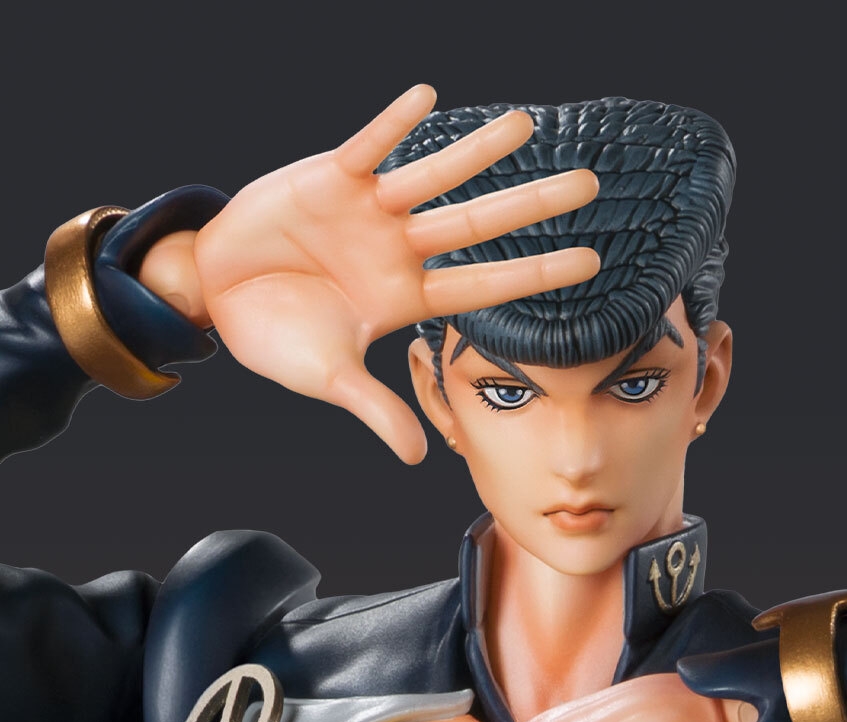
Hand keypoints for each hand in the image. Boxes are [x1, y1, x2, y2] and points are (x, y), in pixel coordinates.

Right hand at [139, 85, 598, 460]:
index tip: (590, 264)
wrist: (215, 292)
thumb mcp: (329, 377)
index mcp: (404, 297)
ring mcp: (368, 211)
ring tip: (527, 126)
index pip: (484, 285)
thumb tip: (418, 456)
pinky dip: (393, 124)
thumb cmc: (273, 335)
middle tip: (590, 186)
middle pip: (477, 224)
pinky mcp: (328, 178)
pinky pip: (368, 146)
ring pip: (434, 177)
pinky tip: (427, 98)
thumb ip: (377, 409)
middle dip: (532, 205)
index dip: (535, 274)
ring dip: (478, 152)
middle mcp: (398, 249)